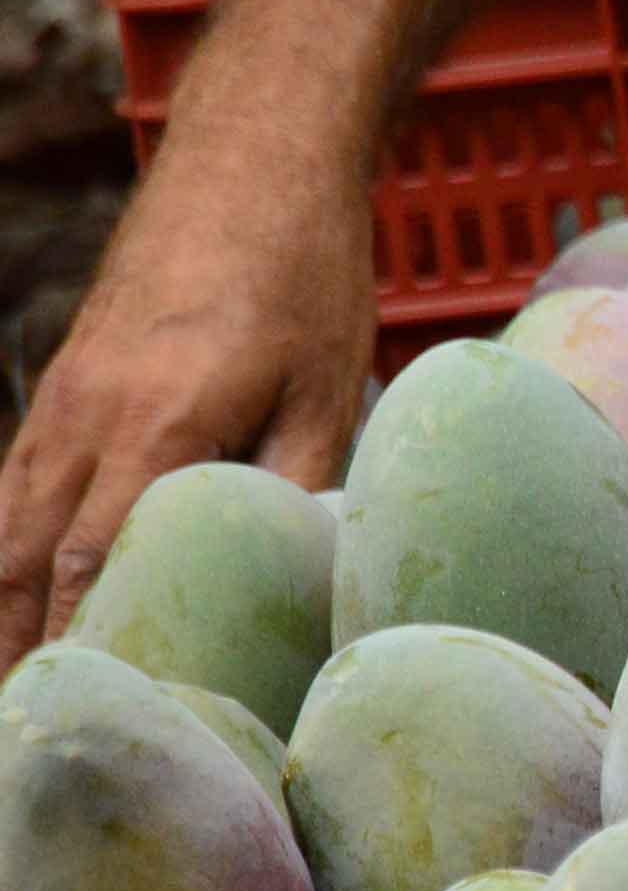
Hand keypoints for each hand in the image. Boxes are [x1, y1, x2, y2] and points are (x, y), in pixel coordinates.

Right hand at [0, 123, 373, 670]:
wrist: (252, 158)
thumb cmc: (307, 274)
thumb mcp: (333, 387)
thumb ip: (304, 487)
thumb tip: (303, 581)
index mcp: (157, 423)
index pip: (92, 563)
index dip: (79, 645)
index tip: (78, 716)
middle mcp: (85, 417)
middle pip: (25, 561)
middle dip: (15, 649)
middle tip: (23, 732)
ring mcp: (61, 400)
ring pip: (4, 529)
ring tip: (9, 694)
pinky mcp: (63, 387)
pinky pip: (14, 489)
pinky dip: (3, 555)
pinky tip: (10, 603)